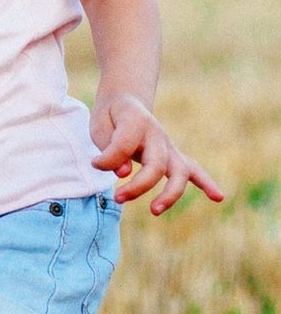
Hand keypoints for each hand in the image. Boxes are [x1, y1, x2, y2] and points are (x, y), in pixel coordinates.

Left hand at [90, 94, 224, 213]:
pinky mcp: (174, 156)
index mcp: (135, 120)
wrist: (124, 102)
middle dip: (138, 186)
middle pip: (156, 164)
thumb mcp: (99, 126)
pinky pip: (194, 170)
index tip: (95, 164)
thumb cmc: (110, 117)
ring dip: (170, 194)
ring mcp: (168, 146)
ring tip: (155, 211)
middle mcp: (157, 134)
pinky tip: (218, 197)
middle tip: (118, 197)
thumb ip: (109, 148)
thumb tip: (123, 173)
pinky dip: (206, 183)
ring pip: (180, 171)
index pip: (124, 145)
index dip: (108, 159)